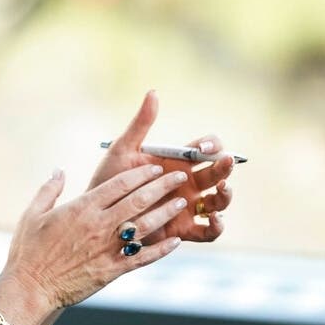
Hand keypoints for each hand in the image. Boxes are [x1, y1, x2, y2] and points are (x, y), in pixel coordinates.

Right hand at [0, 163, 187, 324]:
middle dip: (162, 186)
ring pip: (145, 226)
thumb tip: (59, 170)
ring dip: (166, 212)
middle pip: (139, 200)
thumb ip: (49, 189)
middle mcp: (100, 225)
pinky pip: (143, 258)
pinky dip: (161, 249)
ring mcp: (108, 248)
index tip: (156, 166)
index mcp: (83, 208)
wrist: (30, 288)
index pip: (120, 184)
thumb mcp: (33, 213)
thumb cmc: (28, 250)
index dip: (141, 174)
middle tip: (180, 176)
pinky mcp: (112, 270)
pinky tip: (175, 241)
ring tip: (182, 202)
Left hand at [88, 90, 233, 244]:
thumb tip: (152, 92)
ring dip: (226, 195)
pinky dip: (217, 226)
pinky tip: (214, 218)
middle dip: (225, 166)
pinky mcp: (184, 230)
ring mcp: (188, 207)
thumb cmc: (109, 179)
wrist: (97, 213)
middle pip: (218, 173)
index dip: (212, 145)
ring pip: (219, 201)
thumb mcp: (123, 149)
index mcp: (178, 162)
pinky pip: (209, 233)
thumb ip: (140, 124)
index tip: (203, 146)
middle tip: (225, 162)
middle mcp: (188, 184)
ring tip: (222, 189)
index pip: (207, 148)